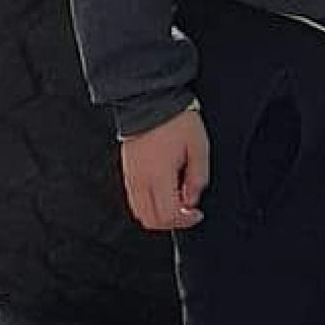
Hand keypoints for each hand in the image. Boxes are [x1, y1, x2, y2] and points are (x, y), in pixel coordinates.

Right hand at [119, 106, 208, 233]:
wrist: (149, 102)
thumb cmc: (176, 121)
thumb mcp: (198, 148)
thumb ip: (198, 178)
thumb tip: (192, 200)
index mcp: (159, 175)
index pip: (168, 215)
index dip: (185, 220)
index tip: (196, 214)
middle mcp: (140, 180)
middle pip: (151, 220)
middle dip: (172, 222)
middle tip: (187, 211)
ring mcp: (130, 177)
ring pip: (140, 213)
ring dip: (159, 216)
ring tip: (175, 202)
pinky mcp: (126, 173)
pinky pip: (134, 201)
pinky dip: (148, 206)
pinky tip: (162, 194)